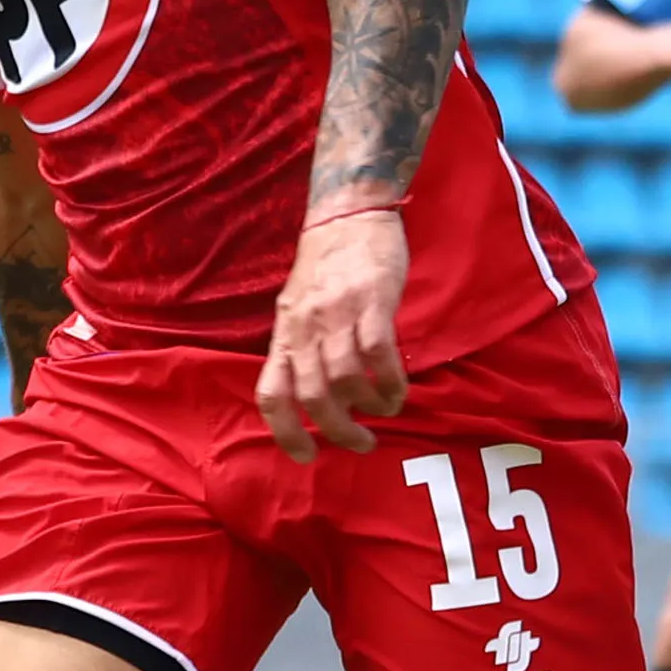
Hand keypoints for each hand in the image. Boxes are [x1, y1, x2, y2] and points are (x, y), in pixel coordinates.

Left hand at [259, 206, 411, 459]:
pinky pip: (378, 353)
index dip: (284, 431)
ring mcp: (336, 314)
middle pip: (312, 396)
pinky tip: (398, 390)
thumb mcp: (299, 307)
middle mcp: (304, 328)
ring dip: (369, 406)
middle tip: (361, 444)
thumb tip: (316, 393)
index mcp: (284, 333)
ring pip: (345, 379)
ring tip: (386, 411)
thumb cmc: (326, 266)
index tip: (306, 456)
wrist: (348, 214)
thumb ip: (303, 346)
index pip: (271, 393)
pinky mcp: (370, 301)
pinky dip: (389, 380)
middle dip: (337, 430)